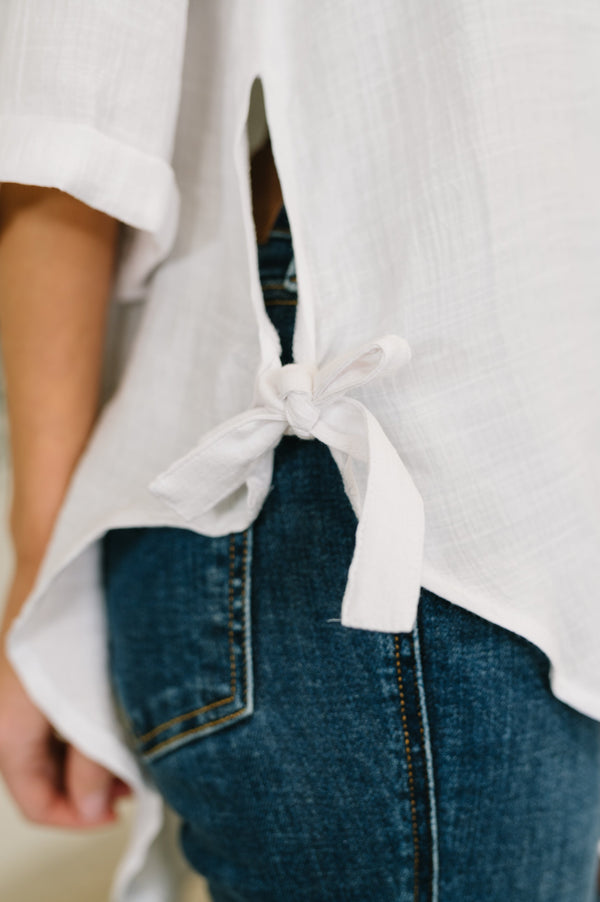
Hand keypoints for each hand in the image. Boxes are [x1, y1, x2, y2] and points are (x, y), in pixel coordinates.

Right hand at [0, 563, 130, 828]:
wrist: (67, 538)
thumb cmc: (75, 604)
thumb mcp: (89, 694)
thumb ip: (90, 756)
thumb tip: (91, 805)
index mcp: (11, 718)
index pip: (31, 793)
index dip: (73, 815)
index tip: (116, 812)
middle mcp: (9, 705)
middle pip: (40, 773)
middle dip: (86, 788)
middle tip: (134, 783)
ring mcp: (25, 684)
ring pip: (51, 744)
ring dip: (89, 758)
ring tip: (136, 753)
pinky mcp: (45, 664)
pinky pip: (59, 713)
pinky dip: (87, 726)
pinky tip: (124, 719)